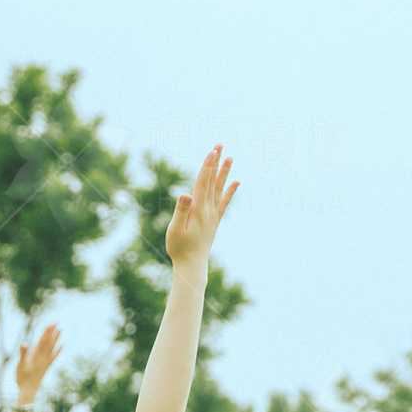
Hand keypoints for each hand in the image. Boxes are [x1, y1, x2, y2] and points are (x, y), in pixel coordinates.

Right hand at [16, 324, 60, 404]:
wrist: (29, 392)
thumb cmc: (23, 378)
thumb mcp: (20, 365)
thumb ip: (23, 354)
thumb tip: (24, 343)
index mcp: (36, 356)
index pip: (43, 341)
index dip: (47, 332)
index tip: (51, 324)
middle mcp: (43, 358)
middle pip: (48, 343)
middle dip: (52, 332)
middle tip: (56, 323)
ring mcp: (45, 362)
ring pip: (52, 348)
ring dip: (56, 339)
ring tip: (60, 330)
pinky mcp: (46, 367)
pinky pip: (53, 357)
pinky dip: (57, 351)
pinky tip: (61, 346)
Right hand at [165, 146, 238, 269]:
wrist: (192, 265)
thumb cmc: (179, 248)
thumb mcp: (175, 230)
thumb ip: (181, 211)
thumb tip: (186, 195)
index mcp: (198, 210)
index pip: (203, 183)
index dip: (207, 166)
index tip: (213, 151)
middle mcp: (209, 210)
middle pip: (213, 181)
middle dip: (216, 163)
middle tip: (220, 145)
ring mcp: (213, 215)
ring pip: (219, 189)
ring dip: (224, 172)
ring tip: (230, 158)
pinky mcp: (214, 221)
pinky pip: (224, 202)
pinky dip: (230, 191)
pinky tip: (236, 182)